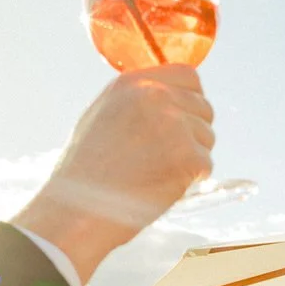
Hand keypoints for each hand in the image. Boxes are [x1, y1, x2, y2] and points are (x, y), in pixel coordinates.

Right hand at [14, 67, 213, 283]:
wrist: (77, 209)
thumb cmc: (85, 171)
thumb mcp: (103, 115)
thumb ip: (137, 101)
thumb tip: (169, 98)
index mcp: (134, 83)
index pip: (188, 75)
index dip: (191, 98)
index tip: (184, 119)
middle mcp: (157, 97)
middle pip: (203, 108)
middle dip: (193, 132)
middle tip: (168, 157)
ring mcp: (174, 125)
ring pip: (207, 137)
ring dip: (192, 158)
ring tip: (157, 173)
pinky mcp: (188, 156)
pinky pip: (205, 165)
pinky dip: (191, 180)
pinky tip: (162, 186)